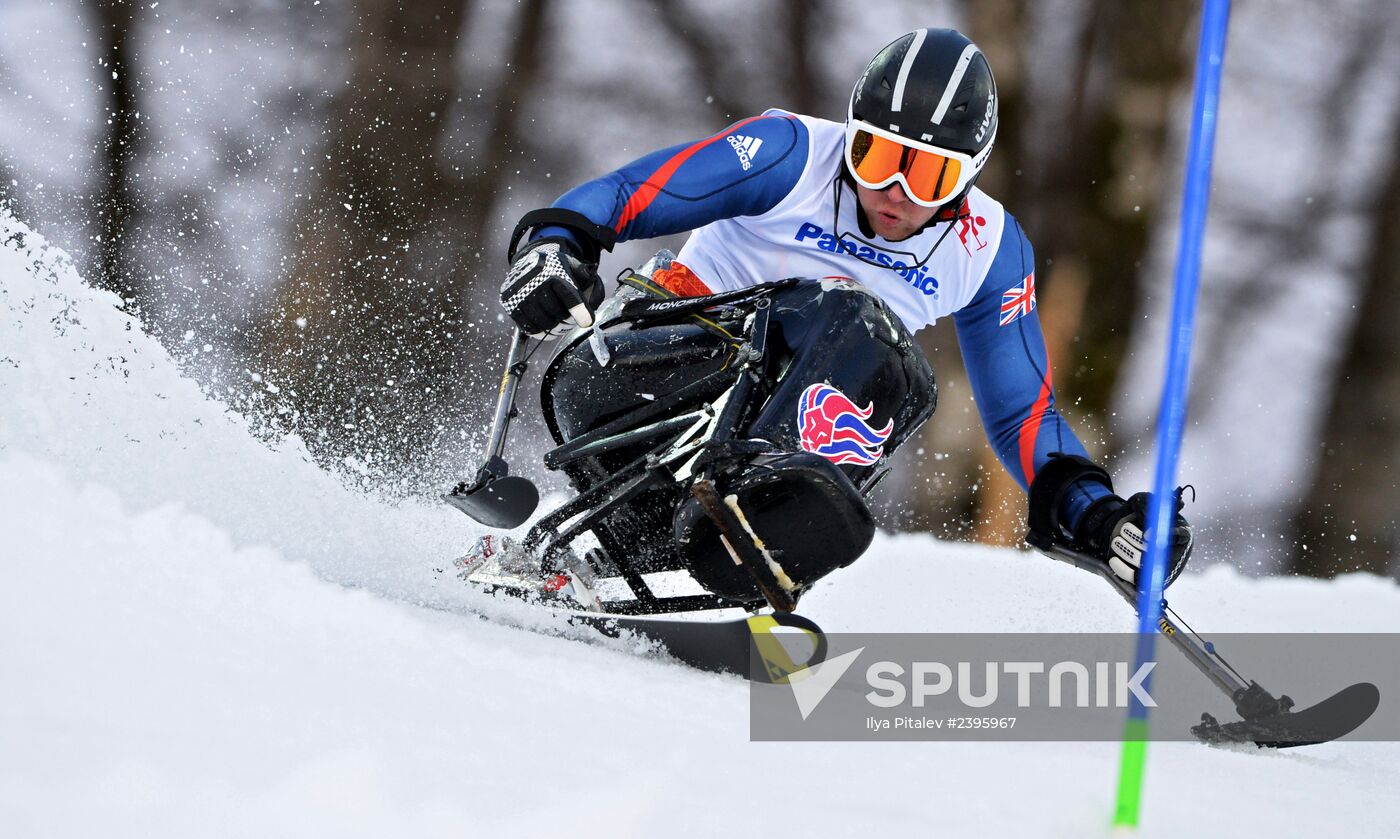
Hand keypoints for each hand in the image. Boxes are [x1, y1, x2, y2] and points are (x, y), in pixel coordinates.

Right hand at [500, 238, 603, 336]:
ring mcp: (520, 294)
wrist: (527, 261)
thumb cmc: (554, 268)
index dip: (579, 310)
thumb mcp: (570, 264)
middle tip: (571, 321)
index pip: (569, 295)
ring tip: (560, 325)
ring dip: (556, 328)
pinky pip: (528, 328)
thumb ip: (585, 276)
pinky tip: (547, 327)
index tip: (587, 321)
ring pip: (544, 323)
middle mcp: (534, 282)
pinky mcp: (510, 304)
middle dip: (568, 321)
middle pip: (558, 313)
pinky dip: (540, 332)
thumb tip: (593, 294)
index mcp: (553, 271)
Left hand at [1076, 491, 1192, 588]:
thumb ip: (1148, 504)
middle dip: (1136, 539)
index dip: (1166, 536)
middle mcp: (1174, 553)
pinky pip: (1135, 579)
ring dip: (1125, 549)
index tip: (1147, 534)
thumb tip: (1154, 514)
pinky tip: (1113, 559)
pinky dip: (1122, 568)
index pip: (1181, 535)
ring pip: (1143, 563)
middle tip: (1124, 529)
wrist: (1119, 528)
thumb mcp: (1140, 501)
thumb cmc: (1136, 514)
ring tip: (1117, 540)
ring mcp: (1161, 569)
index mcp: (1180, 532)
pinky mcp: (1147, 580)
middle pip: (1158, 552)